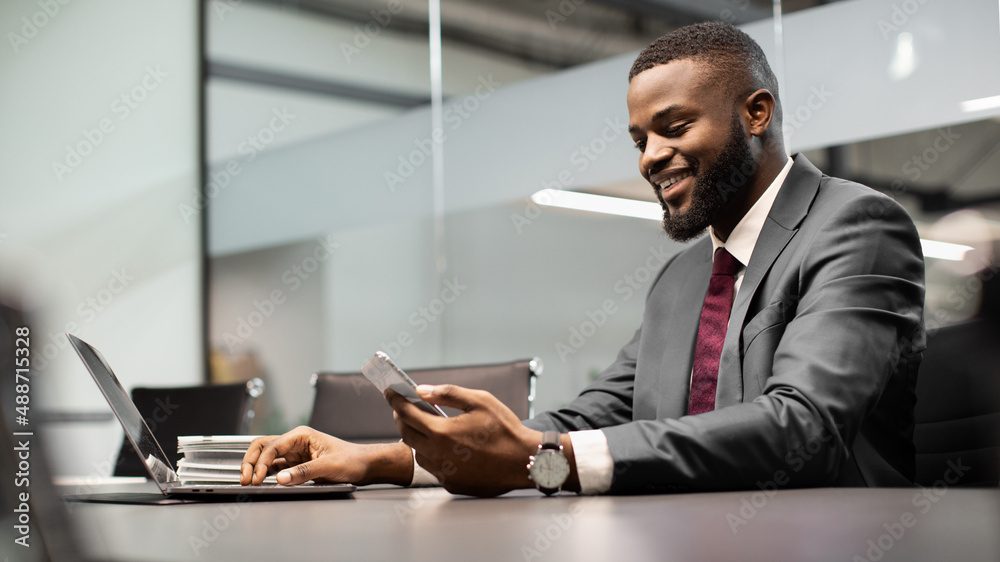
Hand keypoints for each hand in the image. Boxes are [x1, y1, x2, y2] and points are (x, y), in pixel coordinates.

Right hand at [240, 426, 412, 486]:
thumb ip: (304, 473)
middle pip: (263, 446)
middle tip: (245, 479)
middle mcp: (294, 441)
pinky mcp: (295, 464)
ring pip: (266, 456)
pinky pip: (275, 467)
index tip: (256, 478)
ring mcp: (294, 452)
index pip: (273, 446)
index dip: (262, 462)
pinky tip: (260, 482)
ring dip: (255, 467)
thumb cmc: (351, 460)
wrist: (364, 465)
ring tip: (248, 482)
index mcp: (301, 435)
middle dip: (251, 461)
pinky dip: (265, 473)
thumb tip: (280, 479)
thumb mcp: (328, 466)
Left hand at [389, 385, 552, 496]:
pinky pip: (433, 467)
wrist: (525, 461)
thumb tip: (421, 390)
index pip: (407, 414)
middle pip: (406, 434)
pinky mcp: (451, 484)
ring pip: (418, 452)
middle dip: (402, 418)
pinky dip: (432, 454)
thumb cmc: (505, 430)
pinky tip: (443, 445)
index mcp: (442, 433)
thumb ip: (447, 394)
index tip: (390, 392)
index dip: (396, 401)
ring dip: (417, 437)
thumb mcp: (480, 401)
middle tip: (404, 407)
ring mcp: (444, 472)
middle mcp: (438, 455)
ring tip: (425, 425)